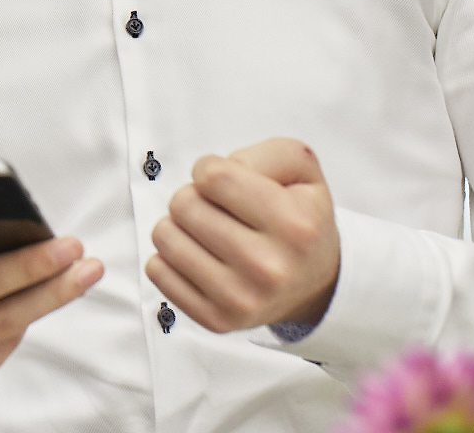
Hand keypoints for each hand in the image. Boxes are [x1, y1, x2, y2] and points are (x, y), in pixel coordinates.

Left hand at [146, 137, 339, 333]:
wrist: (315, 283)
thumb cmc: (298, 218)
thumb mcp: (301, 170)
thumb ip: (264, 154)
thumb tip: (212, 176)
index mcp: (294, 225)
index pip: (212, 176)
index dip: (209, 169)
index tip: (224, 182)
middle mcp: (270, 267)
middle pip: (184, 204)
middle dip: (193, 196)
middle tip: (217, 210)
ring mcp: (241, 299)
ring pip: (165, 236)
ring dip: (179, 225)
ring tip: (207, 231)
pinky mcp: (217, 320)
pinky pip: (157, 271)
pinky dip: (170, 257)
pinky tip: (200, 256)